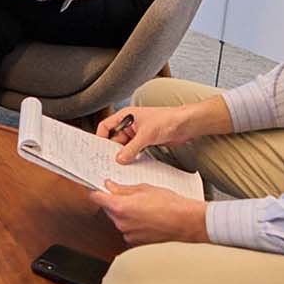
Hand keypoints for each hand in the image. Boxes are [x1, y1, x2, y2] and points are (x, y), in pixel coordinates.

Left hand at [89, 180, 207, 245]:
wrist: (186, 222)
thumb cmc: (170, 205)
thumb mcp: (145, 189)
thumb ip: (123, 189)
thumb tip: (110, 186)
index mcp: (120, 207)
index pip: (97, 198)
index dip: (97, 192)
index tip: (98, 189)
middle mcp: (121, 223)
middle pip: (108, 210)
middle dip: (115, 202)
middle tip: (129, 196)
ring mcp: (128, 234)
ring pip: (119, 221)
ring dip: (125, 214)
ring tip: (144, 208)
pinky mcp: (136, 243)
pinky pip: (129, 230)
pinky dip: (134, 224)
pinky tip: (147, 218)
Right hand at [96, 101, 224, 163]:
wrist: (186, 124)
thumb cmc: (167, 120)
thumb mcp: (146, 135)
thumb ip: (131, 148)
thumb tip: (120, 159)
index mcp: (126, 116)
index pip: (106, 126)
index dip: (100, 138)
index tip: (97, 151)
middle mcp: (130, 125)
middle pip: (114, 139)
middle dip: (112, 150)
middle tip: (108, 162)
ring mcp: (137, 134)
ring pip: (124, 147)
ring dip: (123, 156)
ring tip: (119, 166)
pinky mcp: (145, 142)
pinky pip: (134, 151)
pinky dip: (132, 158)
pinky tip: (131, 166)